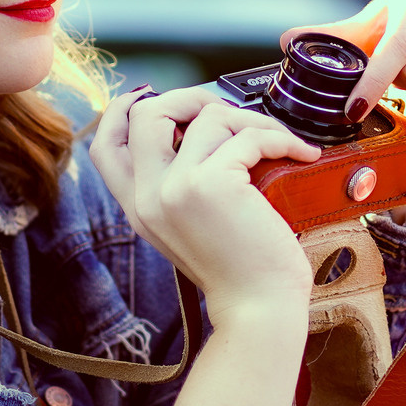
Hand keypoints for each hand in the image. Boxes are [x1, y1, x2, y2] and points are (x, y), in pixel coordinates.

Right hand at [88, 87, 317, 316]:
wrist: (259, 309)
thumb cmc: (241, 271)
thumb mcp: (193, 229)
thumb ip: (183, 189)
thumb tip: (207, 133)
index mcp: (139, 208)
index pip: (104, 145)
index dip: (123, 111)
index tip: (154, 96)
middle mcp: (148, 196)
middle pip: (146, 112)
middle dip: (190, 97)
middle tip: (230, 114)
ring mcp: (176, 188)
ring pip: (207, 116)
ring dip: (253, 120)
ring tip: (280, 143)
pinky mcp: (212, 184)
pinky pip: (248, 135)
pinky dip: (281, 138)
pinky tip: (301, 154)